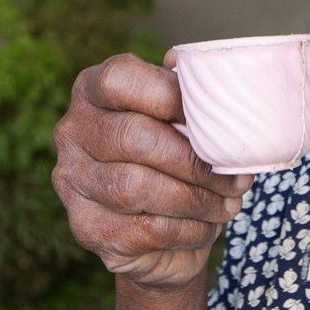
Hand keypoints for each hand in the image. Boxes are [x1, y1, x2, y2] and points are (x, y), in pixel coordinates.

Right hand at [52, 54, 251, 289]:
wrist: (165, 225)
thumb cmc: (180, 151)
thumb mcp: (184, 114)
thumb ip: (193, 93)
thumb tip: (212, 78)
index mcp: (93, 88)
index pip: (120, 79)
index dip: (170, 95)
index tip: (215, 118)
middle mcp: (72, 131)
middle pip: (133, 137)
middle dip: (195, 160)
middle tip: (237, 178)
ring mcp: (72, 181)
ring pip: (135, 187)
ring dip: (195, 199)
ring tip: (228, 203)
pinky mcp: (85, 228)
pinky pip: (141, 230)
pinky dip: (186, 230)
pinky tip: (207, 226)